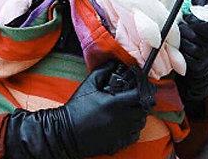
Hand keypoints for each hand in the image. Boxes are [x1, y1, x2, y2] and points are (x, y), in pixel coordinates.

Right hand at [5, 61, 155, 158]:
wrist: (65, 132)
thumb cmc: (76, 107)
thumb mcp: (88, 85)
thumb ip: (103, 71)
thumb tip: (114, 63)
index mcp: (115, 104)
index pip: (140, 96)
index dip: (142, 90)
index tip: (139, 88)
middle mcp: (120, 120)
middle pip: (143, 111)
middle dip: (141, 104)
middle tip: (134, 100)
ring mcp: (119, 134)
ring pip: (140, 125)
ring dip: (138, 117)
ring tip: (130, 112)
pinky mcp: (116, 145)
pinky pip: (133, 137)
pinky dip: (133, 131)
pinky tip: (125, 125)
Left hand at [177, 14, 207, 101]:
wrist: (204, 63)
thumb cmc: (199, 40)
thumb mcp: (201, 28)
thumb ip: (197, 17)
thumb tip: (189, 5)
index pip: (206, 26)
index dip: (194, 21)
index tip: (186, 17)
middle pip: (194, 36)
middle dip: (184, 30)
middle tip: (179, 27)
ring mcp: (207, 58)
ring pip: (189, 47)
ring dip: (181, 41)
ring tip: (179, 38)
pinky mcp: (199, 67)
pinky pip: (186, 58)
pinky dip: (181, 53)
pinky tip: (180, 48)